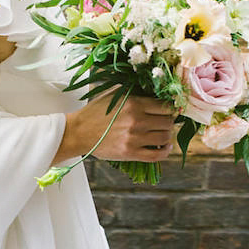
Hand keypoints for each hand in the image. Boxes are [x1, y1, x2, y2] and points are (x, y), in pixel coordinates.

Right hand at [55, 94, 175, 165]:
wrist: (78, 132)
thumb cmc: (95, 112)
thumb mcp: (114, 95)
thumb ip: (135, 94)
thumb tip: (156, 93)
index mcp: (134, 103)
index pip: (165, 106)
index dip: (170, 108)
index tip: (169, 110)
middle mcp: (136, 120)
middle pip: (168, 122)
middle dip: (169, 121)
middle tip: (165, 122)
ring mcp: (134, 138)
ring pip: (165, 137)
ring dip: (167, 135)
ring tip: (163, 133)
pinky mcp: (130, 153)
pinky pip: (157, 155)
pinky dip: (165, 151)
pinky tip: (165, 147)